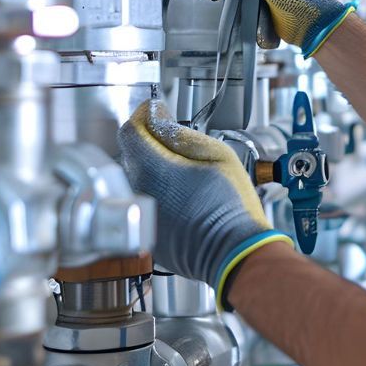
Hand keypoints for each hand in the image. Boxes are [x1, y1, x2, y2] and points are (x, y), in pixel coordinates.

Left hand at [117, 99, 292, 307]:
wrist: (235, 252)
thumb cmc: (231, 206)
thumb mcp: (216, 155)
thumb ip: (181, 133)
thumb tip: (158, 117)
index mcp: (153, 168)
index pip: (130, 130)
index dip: (143, 116)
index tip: (157, 113)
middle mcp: (139, 192)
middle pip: (132, 155)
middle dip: (151, 143)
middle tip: (179, 143)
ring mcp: (141, 214)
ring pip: (138, 181)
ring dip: (155, 171)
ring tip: (186, 175)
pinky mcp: (147, 233)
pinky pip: (146, 204)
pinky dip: (159, 196)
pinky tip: (185, 200)